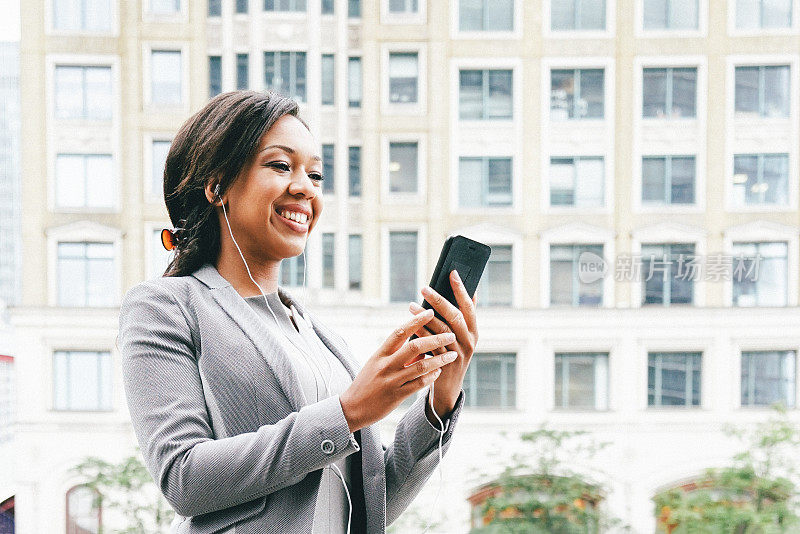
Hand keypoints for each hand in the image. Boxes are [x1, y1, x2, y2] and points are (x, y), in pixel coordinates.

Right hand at [339, 309, 458, 431]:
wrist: (352, 408)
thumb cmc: (366, 383)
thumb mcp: (376, 364)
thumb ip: (396, 354)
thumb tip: (420, 345)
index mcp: (379, 354)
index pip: (399, 332)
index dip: (416, 321)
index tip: (430, 312)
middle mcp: (385, 365)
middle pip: (414, 347)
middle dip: (435, 339)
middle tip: (450, 334)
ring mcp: (391, 381)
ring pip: (421, 366)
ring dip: (439, 359)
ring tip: (452, 354)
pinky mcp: (396, 396)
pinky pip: (419, 384)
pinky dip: (431, 376)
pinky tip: (439, 371)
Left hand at [408, 270, 478, 417]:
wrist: (448, 388)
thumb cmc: (451, 355)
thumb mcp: (462, 336)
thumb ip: (464, 316)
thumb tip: (470, 290)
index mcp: (473, 331)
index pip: (469, 306)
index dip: (461, 289)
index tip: (452, 272)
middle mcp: (469, 341)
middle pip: (455, 316)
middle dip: (438, 300)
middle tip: (424, 288)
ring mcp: (458, 354)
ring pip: (442, 331)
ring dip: (425, 317)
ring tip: (410, 306)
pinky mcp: (445, 365)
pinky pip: (432, 347)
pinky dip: (421, 335)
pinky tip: (411, 327)